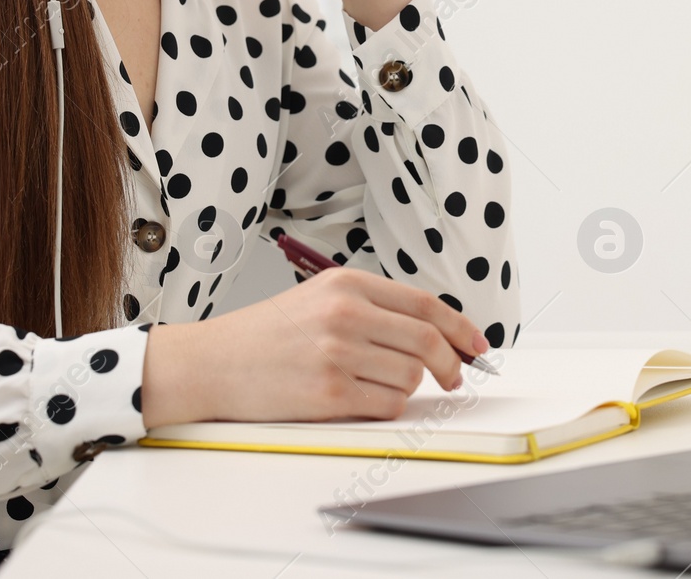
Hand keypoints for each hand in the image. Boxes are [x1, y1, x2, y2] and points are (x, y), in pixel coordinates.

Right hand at [170, 267, 490, 423]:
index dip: (462, 327)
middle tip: (453, 378)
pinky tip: (360, 399)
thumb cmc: (265, 334)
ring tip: (374, 384)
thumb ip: (373, 307)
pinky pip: (387, 406)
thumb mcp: (318, 298)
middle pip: (429, 342)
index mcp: (348, 283)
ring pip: (411, 378)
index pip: (427, 304)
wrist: (212, 363)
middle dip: (451, 365)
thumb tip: (435, 333)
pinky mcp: (329, 393)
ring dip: (406, 387)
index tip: (477, 345)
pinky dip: (385, 407)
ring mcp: (338, 353)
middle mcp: (346, 313)